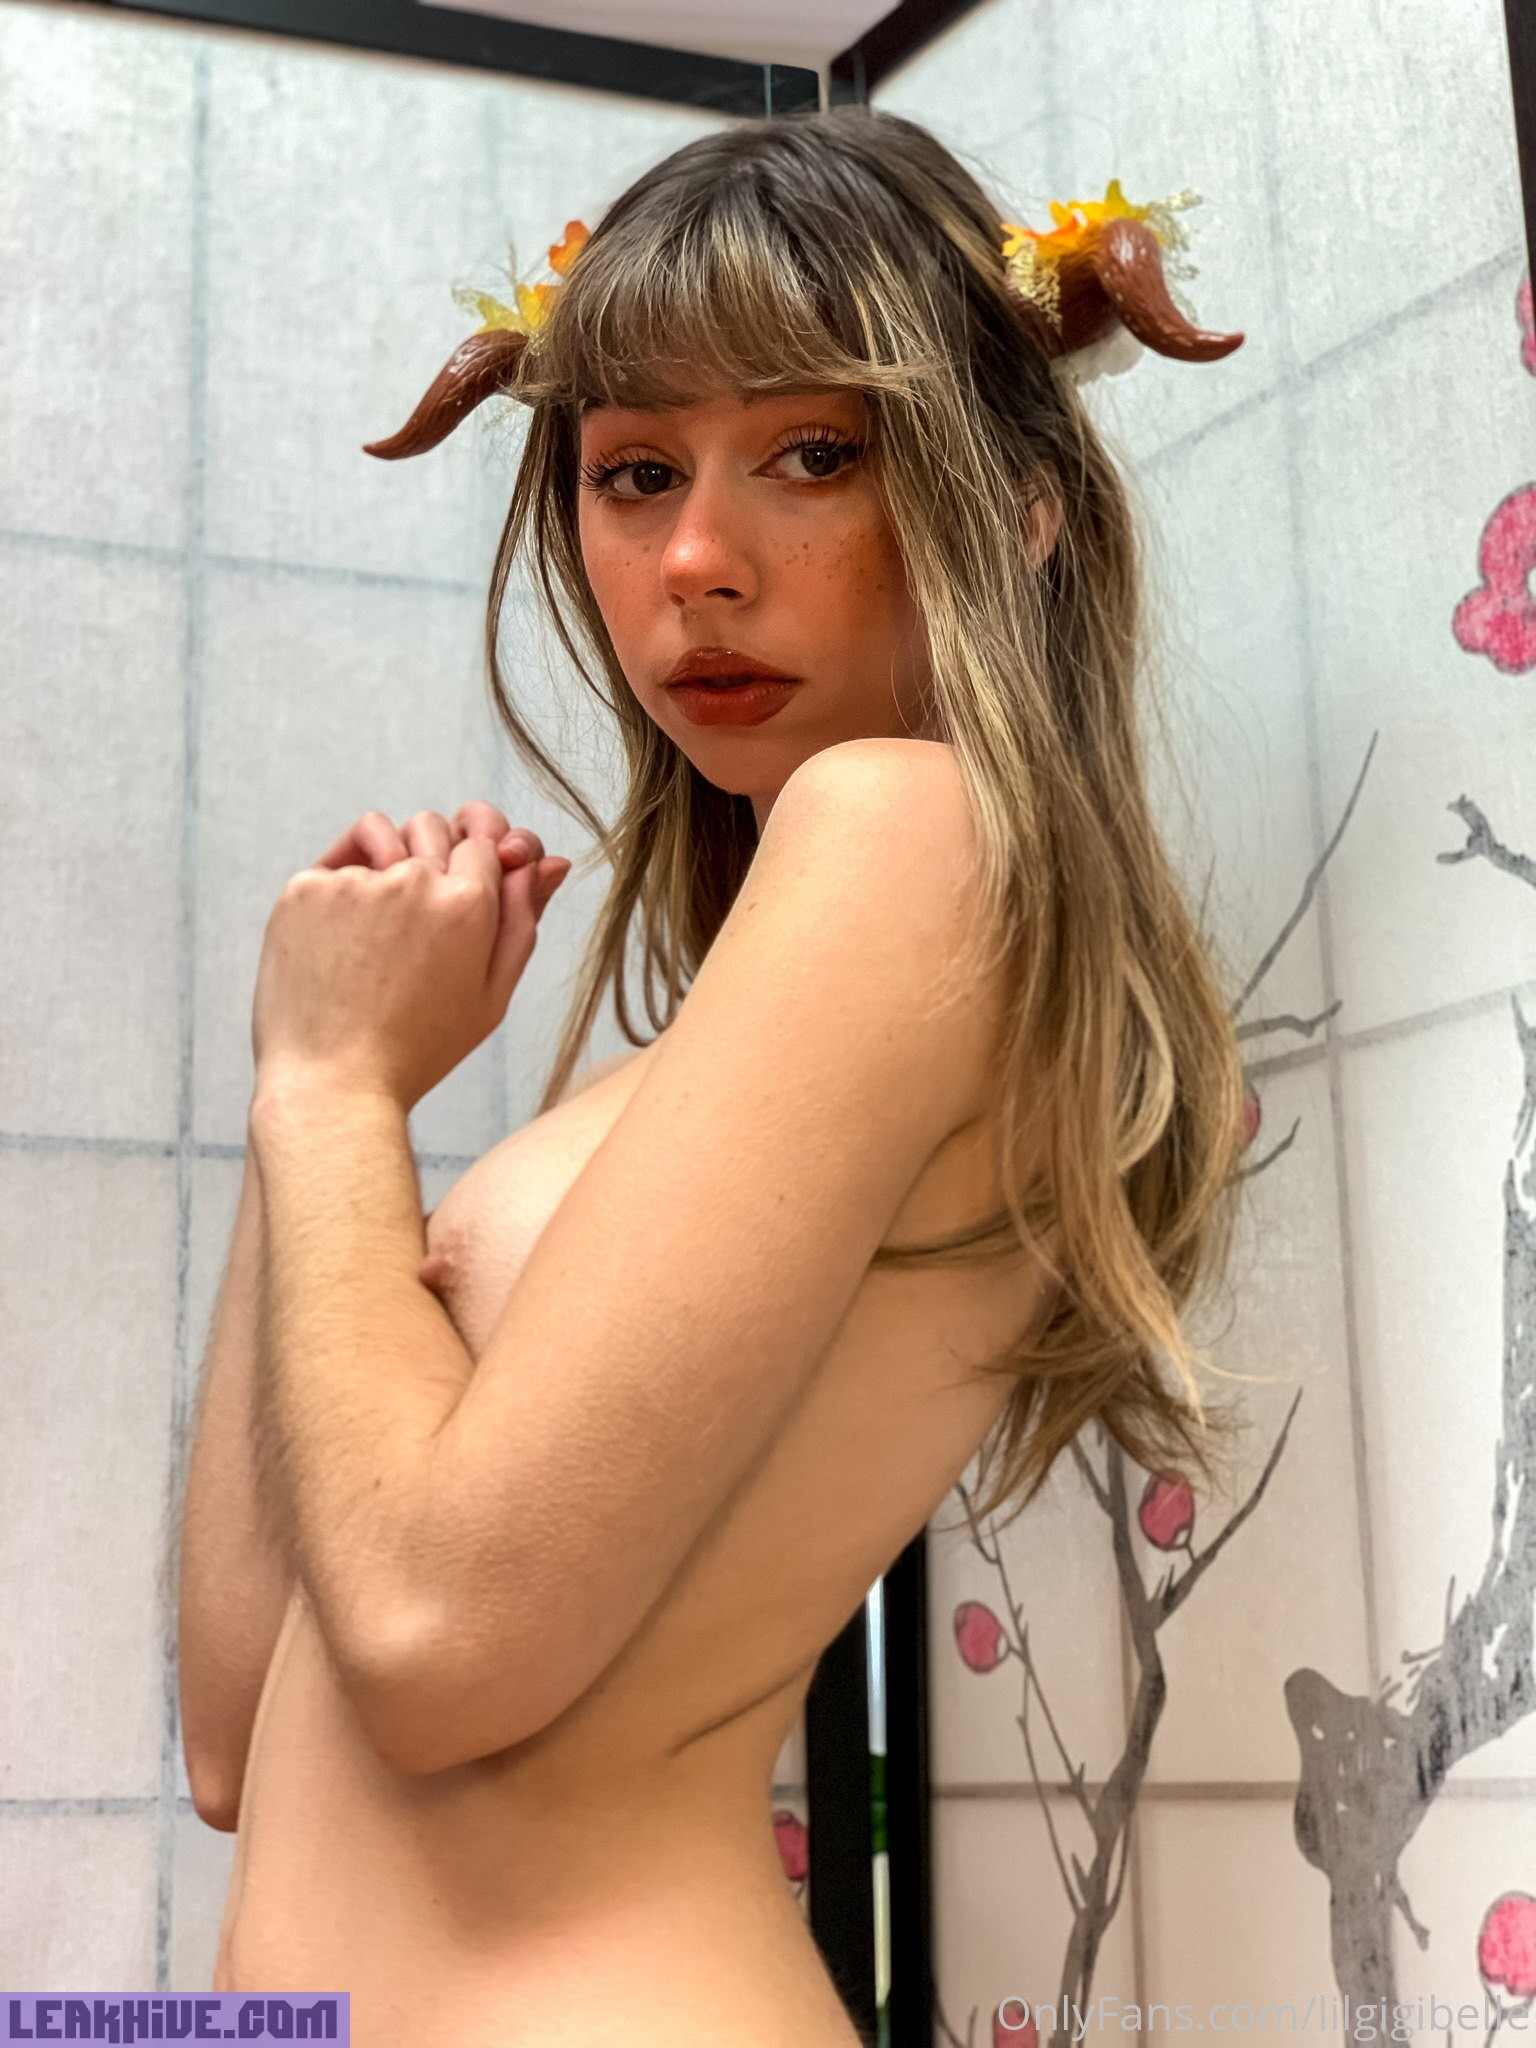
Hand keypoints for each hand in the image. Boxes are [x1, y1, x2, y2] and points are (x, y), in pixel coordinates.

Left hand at [251, 803, 570, 1112]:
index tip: (461, 898)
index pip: (486, 843)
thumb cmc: (418, 1050)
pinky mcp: (305, 889)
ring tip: (381, 925)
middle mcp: (415, 880)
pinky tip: (346, 933)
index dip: (478, 867)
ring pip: (384, 833)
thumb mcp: (492, 995)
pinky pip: (335, 860)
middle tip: (418, 923)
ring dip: (389, 858)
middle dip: (434, 858)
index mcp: (469, 904)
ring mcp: (356, 881)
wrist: (333, 1085)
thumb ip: (523, 920)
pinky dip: (342, 883)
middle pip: (435, 827)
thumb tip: (550, 862)